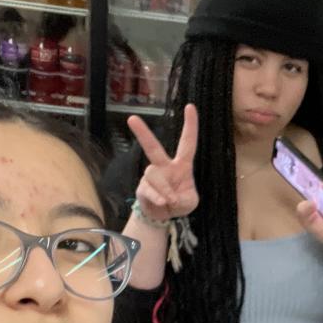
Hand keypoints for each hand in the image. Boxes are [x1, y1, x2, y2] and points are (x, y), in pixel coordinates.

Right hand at [127, 104, 199, 220]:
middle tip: (131, 118)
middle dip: (142, 133)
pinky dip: (157, 198)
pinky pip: (148, 189)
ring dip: (165, 190)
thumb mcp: (190, 201)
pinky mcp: (142, 187)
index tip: (190, 106)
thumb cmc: (179, 202)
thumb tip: (167, 196)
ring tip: (170, 201)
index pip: (187, 142)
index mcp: (181, 165)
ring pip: (154, 175)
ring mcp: (151, 176)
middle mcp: (164, 166)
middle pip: (152, 147)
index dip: (190, 125)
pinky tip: (162, 203)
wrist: (163, 215)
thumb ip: (184, 198)